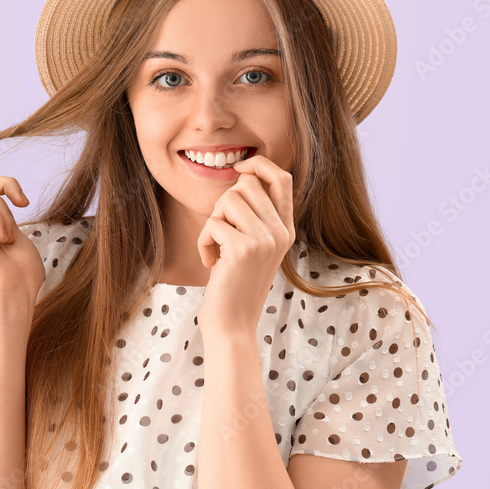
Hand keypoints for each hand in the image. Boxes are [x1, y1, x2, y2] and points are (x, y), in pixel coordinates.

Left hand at [195, 154, 295, 343]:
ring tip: (216, 248)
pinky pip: (212, 223)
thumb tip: (244, 176)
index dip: (258, 164)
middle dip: (224, 202)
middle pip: (247, 184)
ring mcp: (265, 240)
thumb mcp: (255, 247)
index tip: (239, 167)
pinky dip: (203, 242)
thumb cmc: (235, 285)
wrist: (233, 324)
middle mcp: (281, 232)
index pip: (282, 177)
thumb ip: (257, 215)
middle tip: (221, 230)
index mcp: (286, 229)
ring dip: (212, 222)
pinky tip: (210, 263)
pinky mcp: (244, 249)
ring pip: (228, 199)